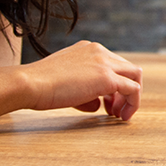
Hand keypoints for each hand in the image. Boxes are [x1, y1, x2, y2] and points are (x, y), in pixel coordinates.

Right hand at [23, 40, 142, 119]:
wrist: (30, 84)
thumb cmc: (40, 86)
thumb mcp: (66, 83)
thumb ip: (85, 92)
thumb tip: (97, 104)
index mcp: (88, 49)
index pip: (112, 64)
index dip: (113, 85)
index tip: (106, 103)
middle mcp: (99, 51)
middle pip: (127, 68)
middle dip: (124, 91)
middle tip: (113, 110)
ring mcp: (104, 62)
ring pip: (135, 76)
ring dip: (131, 97)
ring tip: (118, 115)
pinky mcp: (107, 78)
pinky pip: (133, 89)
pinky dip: (132, 103)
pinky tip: (122, 116)